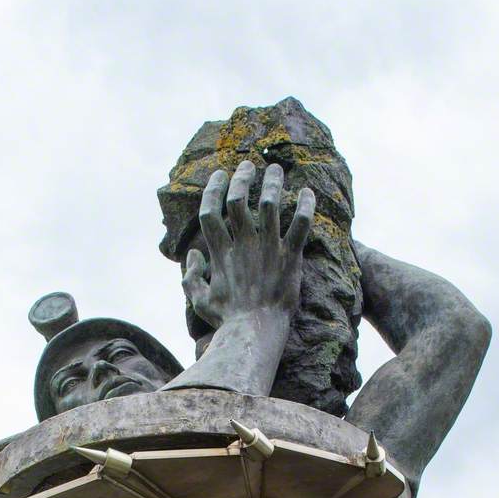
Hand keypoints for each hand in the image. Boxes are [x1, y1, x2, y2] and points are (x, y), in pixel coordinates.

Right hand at [182, 160, 314, 329]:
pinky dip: (305, 205)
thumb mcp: (199, 300)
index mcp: (220, 252)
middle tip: (248, 165)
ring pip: (270, 203)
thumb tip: (193, 253)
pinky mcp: (290, 257)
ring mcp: (268, 248)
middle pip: (240, 198)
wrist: (254, 332)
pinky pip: (301, 224)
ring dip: (272, 182)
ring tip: (275, 169)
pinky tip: (307, 192)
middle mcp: (243, 243)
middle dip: (242, 176)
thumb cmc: (226, 320)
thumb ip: (191, 276)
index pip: (211, 209)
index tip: (219, 174)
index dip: (213, 188)